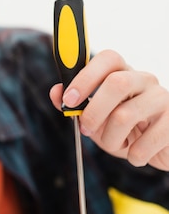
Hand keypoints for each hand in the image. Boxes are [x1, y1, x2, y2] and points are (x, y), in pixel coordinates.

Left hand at [49, 49, 168, 169]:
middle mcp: (145, 80)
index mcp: (124, 74)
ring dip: (110, 139)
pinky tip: (135, 154)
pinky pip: (146, 142)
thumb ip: (75, 106)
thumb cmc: (125, 130)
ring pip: (125, 115)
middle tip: (85, 129)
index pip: (108, 58)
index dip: (85, 77)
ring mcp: (163, 99)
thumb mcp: (96, 118)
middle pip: (116, 83)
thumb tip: (56, 92)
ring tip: (115, 144)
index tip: (68, 100)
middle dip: (93, 111)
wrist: (160, 150)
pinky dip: (134, 155)